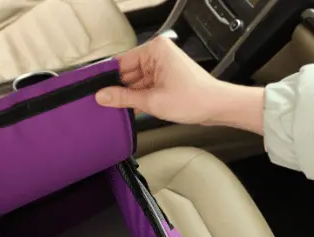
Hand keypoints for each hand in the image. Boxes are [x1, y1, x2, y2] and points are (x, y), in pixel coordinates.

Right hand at [95, 36, 222, 124]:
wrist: (217, 107)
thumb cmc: (194, 99)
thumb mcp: (152, 101)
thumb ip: (123, 98)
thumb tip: (102, 95)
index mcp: (155, 50)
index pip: (121, 62)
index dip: (108, 78)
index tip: (96, 90)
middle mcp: (158, 54)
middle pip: (128, 72)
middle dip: (120, 89)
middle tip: (107, 105)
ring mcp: (163, 66)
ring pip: (136, 81)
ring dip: (131, 96)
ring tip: (123, 109)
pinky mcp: (167, 78)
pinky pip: (146, 86)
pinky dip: (140, 98)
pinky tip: (134, 109)